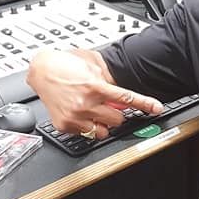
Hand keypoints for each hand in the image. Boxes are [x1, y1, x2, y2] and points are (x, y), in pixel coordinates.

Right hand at [26, 47, 163, 139]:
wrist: (41, 70)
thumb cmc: (65, 64)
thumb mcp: (91, 65)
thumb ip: (108, 80)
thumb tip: (121, 92)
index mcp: (95, 87)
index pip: (126, 98)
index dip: (145, 104)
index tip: (156, 108)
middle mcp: (86, 104)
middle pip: (117, 119)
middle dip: (115, 112)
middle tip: (107, 105)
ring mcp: (75, 117)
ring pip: (103, 131)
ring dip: (103, 122)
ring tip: (94, 111)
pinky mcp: (65, 125)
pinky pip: (86, 133)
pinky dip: (86, 125)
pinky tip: (80, 113)